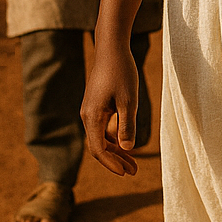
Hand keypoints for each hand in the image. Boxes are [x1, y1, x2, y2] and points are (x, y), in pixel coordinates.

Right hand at [81, 41, 139, 176]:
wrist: (112, 48)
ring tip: (133, 161)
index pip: (99, 150)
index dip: (112, 164)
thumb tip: (127, 149)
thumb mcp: (129, 99)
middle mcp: (87, 116)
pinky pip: (103, 127)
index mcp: (92, 117)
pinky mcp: (96, 104)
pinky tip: (126, 141)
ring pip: (101, 138)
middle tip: (134, 171)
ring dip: (116, 150)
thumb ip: (127, 125)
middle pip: (99, 147)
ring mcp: (90, 110)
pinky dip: (114, 137)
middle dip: (116, 160)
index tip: (127, 173)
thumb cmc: (122, 71)